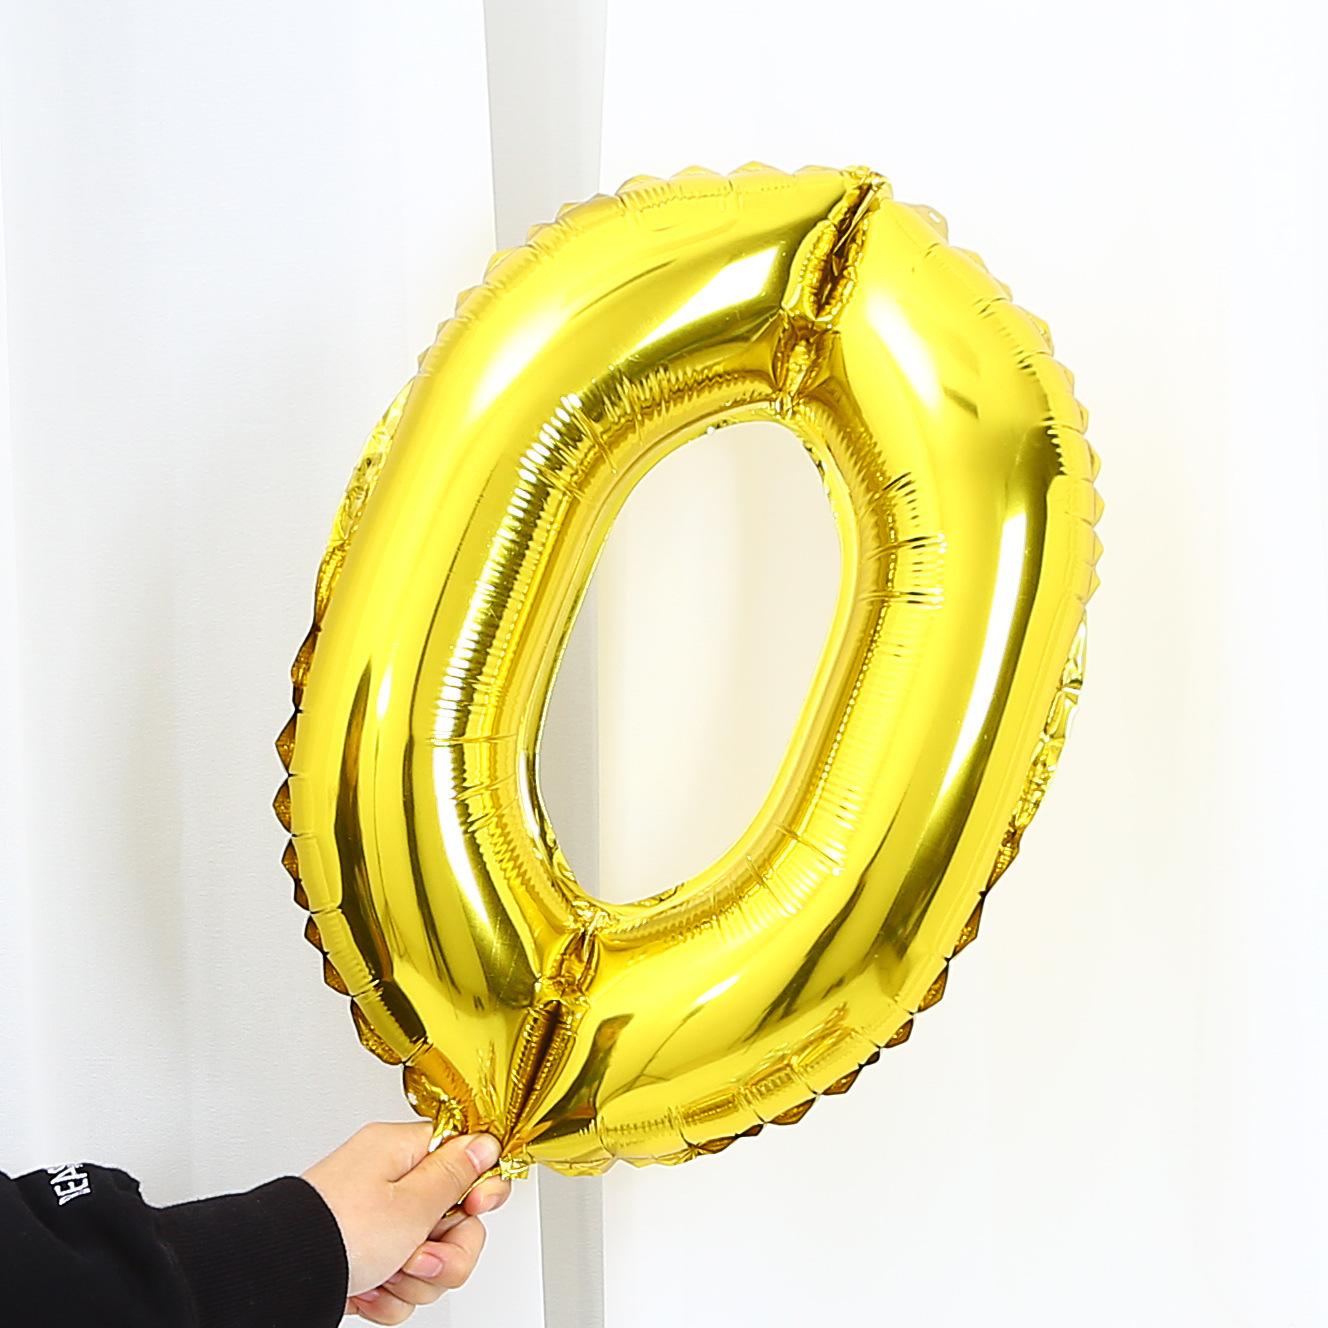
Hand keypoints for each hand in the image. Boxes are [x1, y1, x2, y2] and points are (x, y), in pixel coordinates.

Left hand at [302, 1123, 510, 1322]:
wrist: (281, 1276)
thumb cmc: (339, 1232)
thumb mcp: (413, 1204)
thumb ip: (456, 1175)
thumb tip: (484, 1144)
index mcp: (401, 1151)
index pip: (464, 1156)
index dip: (479, 1187)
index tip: (476, 1207)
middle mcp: (388, 1181)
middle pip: (452, 1217)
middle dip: (445, 1252)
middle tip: (419, 1256)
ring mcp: (374, 1221)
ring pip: (428, 1255)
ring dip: (414, 1278)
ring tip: (387, 1274)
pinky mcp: (362, 1256)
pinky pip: (399, 1278)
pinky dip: (388, 1293)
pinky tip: (370, 1291)